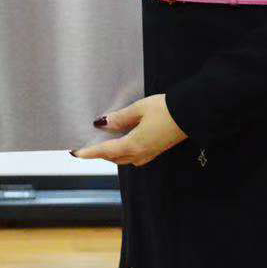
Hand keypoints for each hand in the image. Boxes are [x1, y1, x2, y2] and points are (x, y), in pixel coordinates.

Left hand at [71, 93, 186, 166]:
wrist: (190, 115)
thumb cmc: (166, 110)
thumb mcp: (139, 109)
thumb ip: (120, 118)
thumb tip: (102, 123)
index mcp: (134, 145)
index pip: (105, 151)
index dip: (89, 152)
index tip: (75, 152)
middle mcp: (140, 154)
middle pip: (113, 157)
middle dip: (98, 152)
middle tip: (86, 144)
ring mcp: (149, 154)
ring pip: (123, 158)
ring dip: (110, 152)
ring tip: (100, 141)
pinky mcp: (155, 151)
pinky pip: (133, 156)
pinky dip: (122, 151)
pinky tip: (120, 140)